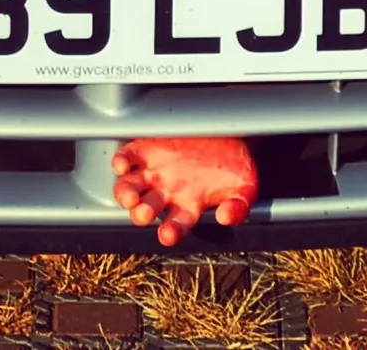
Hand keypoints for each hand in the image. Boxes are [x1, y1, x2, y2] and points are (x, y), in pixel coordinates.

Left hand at [110, 136, 258, 246]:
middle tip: (143, 213)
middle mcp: (168, 191)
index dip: (171, 231)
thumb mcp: (245, 187)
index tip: (167, 234)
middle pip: (147, 208)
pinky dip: (121, 162)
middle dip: (142, 213)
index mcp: (190, 204)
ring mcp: (155, 171)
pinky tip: (123, 166)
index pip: (177, 225)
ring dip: (126, 194)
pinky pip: (127, 158)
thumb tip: (226, 217)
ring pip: (131, 188)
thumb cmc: (235, 163)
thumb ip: (239, 206)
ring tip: (130, 196)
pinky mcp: (147, 149)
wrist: (228, 131)